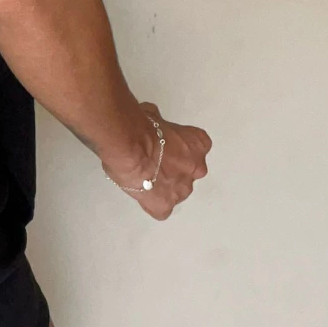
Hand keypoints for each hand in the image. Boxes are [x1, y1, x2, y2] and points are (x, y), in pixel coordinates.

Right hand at [104, 103, 211, 220]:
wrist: (129, 145)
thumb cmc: (140, 125)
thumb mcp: (155, 117)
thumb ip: (160, 125)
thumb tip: (152, 121)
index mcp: (198, 144)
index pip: (194, 150)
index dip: (176, 151)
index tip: (162, 148)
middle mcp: (197, 169)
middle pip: (187, 173)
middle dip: (172, 170)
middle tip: (151, 163)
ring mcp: (182, 189)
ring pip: (176, 192)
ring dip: (163, 187)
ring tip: (142, 178)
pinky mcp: (165, 205)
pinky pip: (161, 209)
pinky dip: (152, 204)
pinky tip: (141, 195)